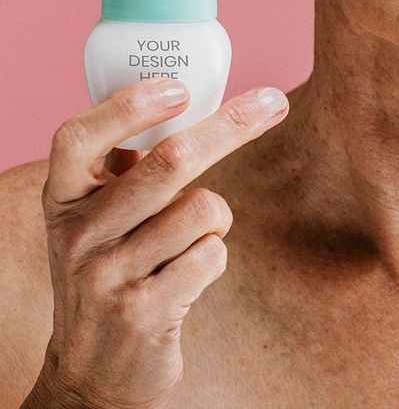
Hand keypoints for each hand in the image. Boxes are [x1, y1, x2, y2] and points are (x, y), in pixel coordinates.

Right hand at [37, 78, 288, 408]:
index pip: (79, 138)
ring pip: (203, 208)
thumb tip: (182, 100)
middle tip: (271, 102)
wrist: (93, 373)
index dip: (128, 106)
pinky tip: (187, 276)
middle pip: (169, 160)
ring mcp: (110, 276)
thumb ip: (125, 166)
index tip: (178, 88)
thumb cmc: (109, 271)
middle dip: (232, 125)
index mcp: (63, 199)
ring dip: (216, 216)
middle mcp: (80, 234)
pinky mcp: (146, 313)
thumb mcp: (97, 217)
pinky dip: (214, 254)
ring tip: (188, 240)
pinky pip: (212, 253)